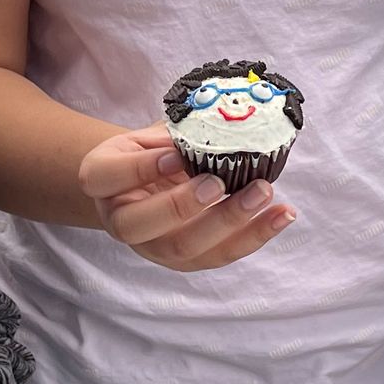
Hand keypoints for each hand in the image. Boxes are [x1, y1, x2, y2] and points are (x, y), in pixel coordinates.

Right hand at [79, 123, 294, 270]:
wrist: (143, 183)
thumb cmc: (148, 153)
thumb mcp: (148, 135)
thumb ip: (173, 134)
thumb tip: (223, 123)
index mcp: (100, 180)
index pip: (108, 177)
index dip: (139, 169)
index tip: (174, 155)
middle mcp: (119, 219)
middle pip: (141, 225)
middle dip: (184, 206)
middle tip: (220, 184)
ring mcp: (152, 246)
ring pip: (185, 249)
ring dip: (229, 223)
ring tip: (265, 195)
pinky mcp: (185, 261)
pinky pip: (219, 255)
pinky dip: (255, 236)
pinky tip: (282, 214)